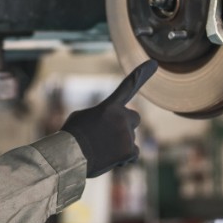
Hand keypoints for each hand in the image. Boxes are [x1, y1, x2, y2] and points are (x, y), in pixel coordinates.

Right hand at [60, 60, 156, 177]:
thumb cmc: (72, 136)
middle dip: (127, 126)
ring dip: (120, 145)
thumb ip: (101, 116)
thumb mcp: (82, 117)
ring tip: (101, 150)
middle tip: (110, 136)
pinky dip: (124, 158)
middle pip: (135, 118)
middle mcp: (121, 117)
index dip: (141, 74)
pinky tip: (109, 159)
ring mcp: (127, 134)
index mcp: (109, 106)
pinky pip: (133, 154)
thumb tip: (108, 126)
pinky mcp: (129, 150)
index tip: (153, 63)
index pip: (127, 87)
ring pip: (131, 139)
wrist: (68, 156)